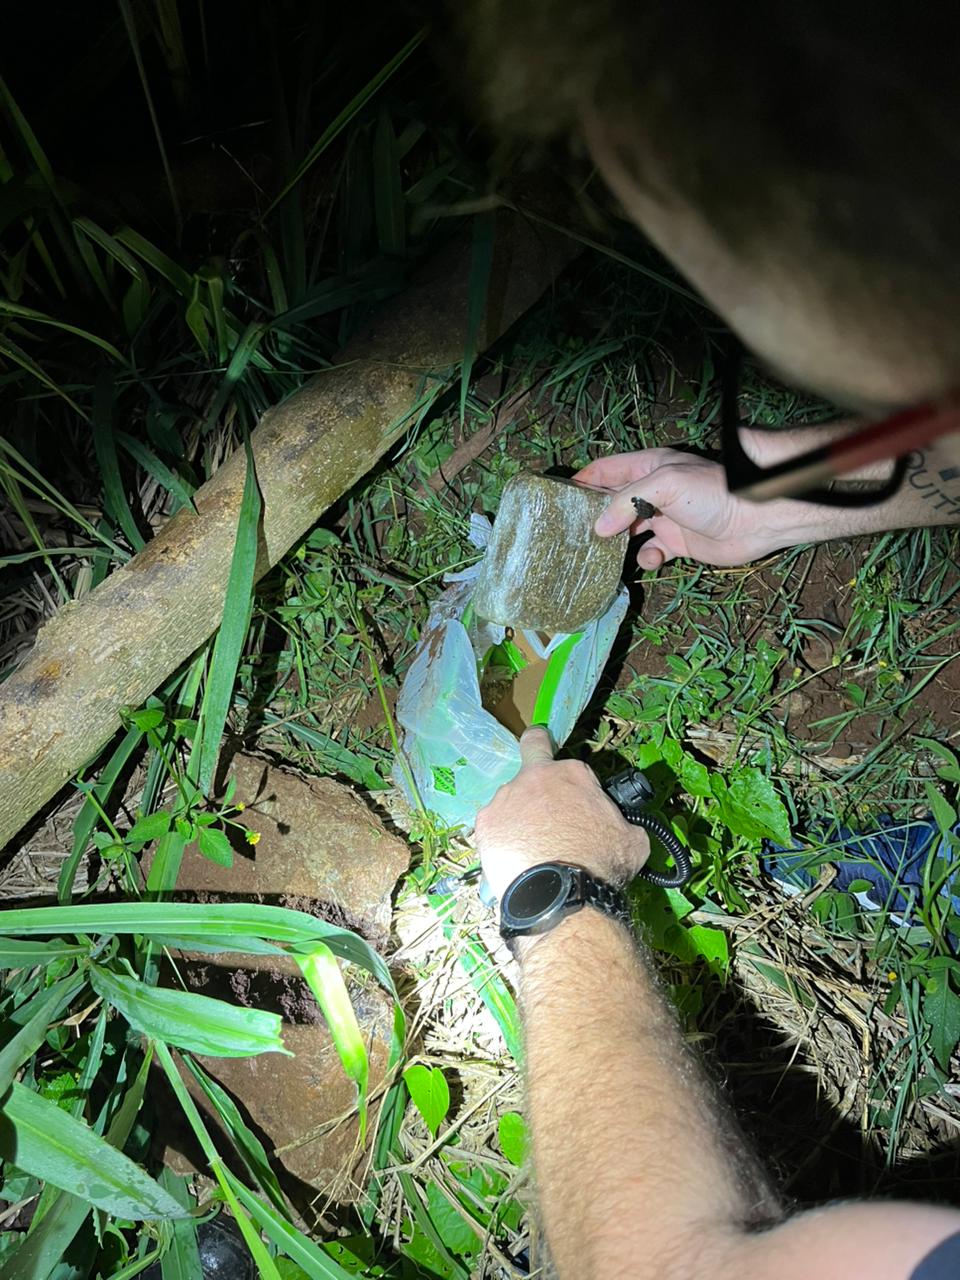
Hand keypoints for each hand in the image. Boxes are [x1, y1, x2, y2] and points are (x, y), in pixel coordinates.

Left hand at [474, 726, 649, 901]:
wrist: (560, 894)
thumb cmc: (600, 863)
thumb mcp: (632, 839)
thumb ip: (623, 823)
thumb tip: (627, 829)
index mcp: (572, 773)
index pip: (572, 768)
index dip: (576, 786)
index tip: (577, 804)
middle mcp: (533, 777)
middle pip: (532, 756)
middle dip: (536, 755)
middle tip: (540, 781)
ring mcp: (505, 798)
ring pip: (512, 799)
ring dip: (521, 814)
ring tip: (531, 846)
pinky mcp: (485, 823)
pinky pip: (495, 825)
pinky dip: (504, 837)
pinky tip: (515, 857)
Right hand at [577, 448, 805, 568]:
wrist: (758, 518)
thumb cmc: (714, 492)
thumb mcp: (664, 484)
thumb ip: (626, 502)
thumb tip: (597, 528)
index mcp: (648, 467)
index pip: (605, 470)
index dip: (581, 482)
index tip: (556, 499)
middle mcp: (653, 492)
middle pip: (612, 503)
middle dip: (594, 518)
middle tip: (570, 535)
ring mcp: (665, 519)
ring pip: (628, 532)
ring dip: (615, 544)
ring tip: (600, 555)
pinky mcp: (678, 544)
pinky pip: (650, 554)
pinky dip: (646, 559)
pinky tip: (652, 559)